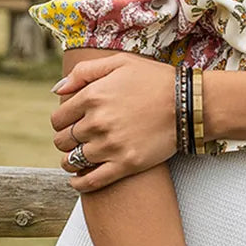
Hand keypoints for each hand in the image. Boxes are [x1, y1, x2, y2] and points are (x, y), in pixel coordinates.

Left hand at [50, 53, 176, 190]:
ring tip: (77, 158)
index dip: (61, 122)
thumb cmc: (156, 80)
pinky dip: (79, 183)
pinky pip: (91, 181)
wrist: (188, 103)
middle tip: (74, 140)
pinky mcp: (125, 164)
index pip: (58, 119)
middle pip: (63, 140)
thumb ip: (84, 71)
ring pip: (73, 161)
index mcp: (92, 96)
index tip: (69, 124)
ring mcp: (111, 145)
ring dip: (70, 161)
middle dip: (66, 140)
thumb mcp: (120, 62)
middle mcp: (97, 122)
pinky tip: (78, 180)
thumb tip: (56, 90)